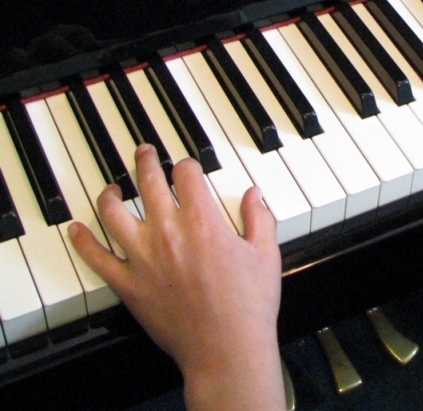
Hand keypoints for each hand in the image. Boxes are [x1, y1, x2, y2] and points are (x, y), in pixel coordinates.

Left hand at [68, 144, 284, 409]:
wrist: (226, 349)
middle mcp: (168, 234)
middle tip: (145, 152)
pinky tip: (78, 230)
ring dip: (110, 194)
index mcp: (203, 222)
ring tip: (112, 187)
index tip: (189, 167)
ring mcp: (144, 259)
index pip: (187, 175)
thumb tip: (254, 195)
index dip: (188, 165)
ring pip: (114, 214)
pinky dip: (83, 241)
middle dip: (146, 161)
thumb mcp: (266, 254)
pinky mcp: (129, 285)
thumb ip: (259, 218)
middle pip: (148, 183)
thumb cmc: (248, 306)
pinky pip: (96, 258)